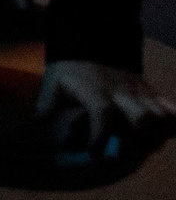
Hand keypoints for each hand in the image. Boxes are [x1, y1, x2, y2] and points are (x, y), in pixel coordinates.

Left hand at [36, 60, 175, 151]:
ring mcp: (140, 92)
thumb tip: (36, 126)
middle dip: (135, 141)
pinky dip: (171, 126)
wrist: (92, 44)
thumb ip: (47, 106)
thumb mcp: (54, 85)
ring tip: (143, 149)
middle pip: (142, 117)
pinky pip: (172, 110)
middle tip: (121, 155)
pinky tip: (160, 137)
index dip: (100, 136)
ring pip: (162, 115)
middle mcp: (121, 91)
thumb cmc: (71, 72)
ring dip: (157, 137)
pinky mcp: (152, 93)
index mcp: (95, 90)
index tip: (94, 155)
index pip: (103, 113)